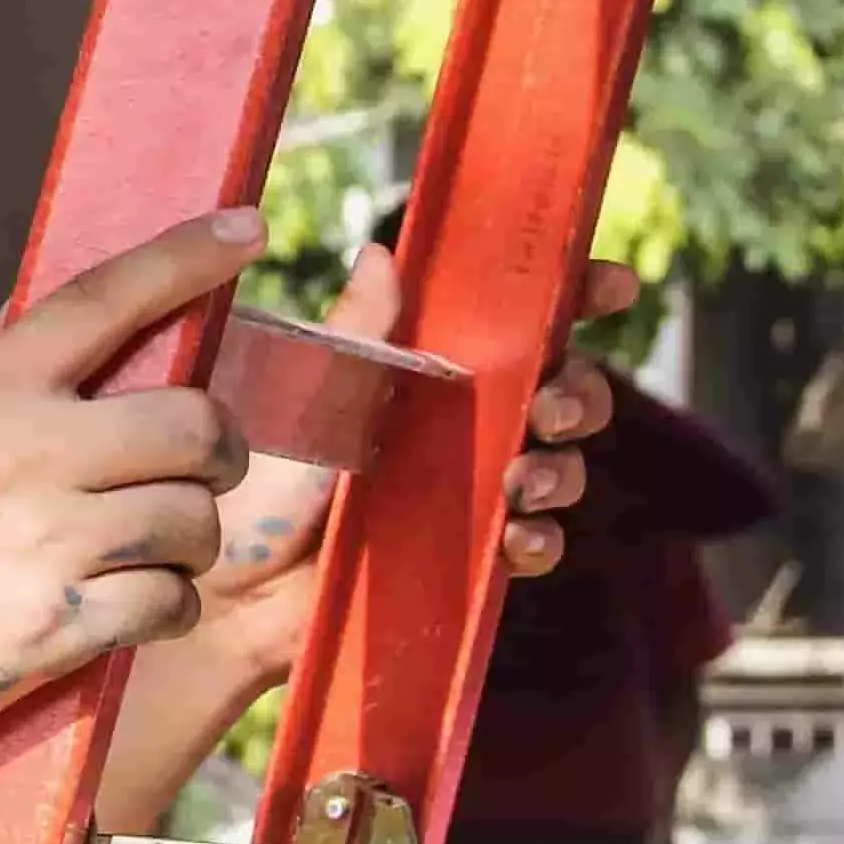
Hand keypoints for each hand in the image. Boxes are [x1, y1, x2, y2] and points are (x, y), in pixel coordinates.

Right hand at [0, 210, 261, 791]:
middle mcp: (20, 453)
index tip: (244, 227)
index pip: (104, 299)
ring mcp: (41, 542)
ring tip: (149, 556)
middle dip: (217, 452)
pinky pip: (168, 602)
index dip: (184, 257)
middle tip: (198, 473)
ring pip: (192, 519)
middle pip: (193, 422)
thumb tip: (67, 328)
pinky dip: (165, 610)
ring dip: (189, 544)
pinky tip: (127, 613)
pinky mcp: (55, 628)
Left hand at [191, 249, 629, 689]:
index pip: (515, 321)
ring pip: (559, 466)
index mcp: (427, 369)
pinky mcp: (465, 556)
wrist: (232, 591)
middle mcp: (458, 425)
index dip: (574, 295)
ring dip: (562, 469)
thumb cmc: (257, 483)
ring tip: (521, 481)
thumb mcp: (308, 394)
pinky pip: (533, 544)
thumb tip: (382, 252)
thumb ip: (356, 330)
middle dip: (579, 392)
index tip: (611, 284)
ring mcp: (466, 491)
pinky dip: (540, 539)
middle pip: (560, 391)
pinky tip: (516, 538)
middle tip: (550, 407)